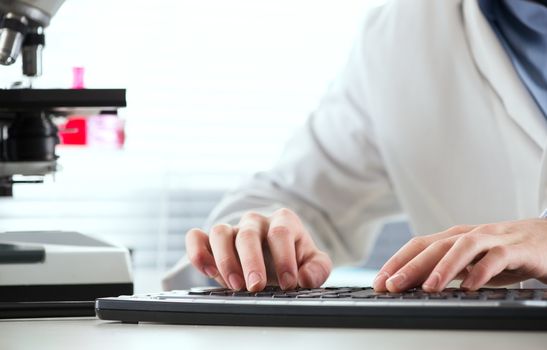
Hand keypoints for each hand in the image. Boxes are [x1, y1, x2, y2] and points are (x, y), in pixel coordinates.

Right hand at [185, 208, 331, 291]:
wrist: (275, 259)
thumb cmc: (293, 259)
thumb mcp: (312, 263)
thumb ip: (317, 269)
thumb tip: (305, 278)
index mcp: (283, 222)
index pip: (280, 233)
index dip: (284, 258)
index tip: (289, 283)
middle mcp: (255, 222)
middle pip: (248, 234)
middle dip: (251, 261)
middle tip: (256, 287)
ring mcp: (232, 230)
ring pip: (220, 233)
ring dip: (225, 260)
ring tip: (235, 285)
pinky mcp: (212, 242)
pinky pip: (196, 237)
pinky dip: (197, 251)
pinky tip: (207, 270)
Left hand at [373, 219, 546, 291]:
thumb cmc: (506, 253)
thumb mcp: (470, 262)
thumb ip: (445, 270)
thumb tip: (412, 286)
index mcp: (454, 237)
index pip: (418, 245)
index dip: (396, 261)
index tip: (379, 282)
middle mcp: (469, 234)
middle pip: (434, 246)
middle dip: (410, 266)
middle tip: (392, 286)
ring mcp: (493, 239)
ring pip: (463, 246)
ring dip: (443, 267)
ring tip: (428, 288)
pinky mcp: (517, 250)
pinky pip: (497, 258)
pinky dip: (482, 270)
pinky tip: (470, 286)